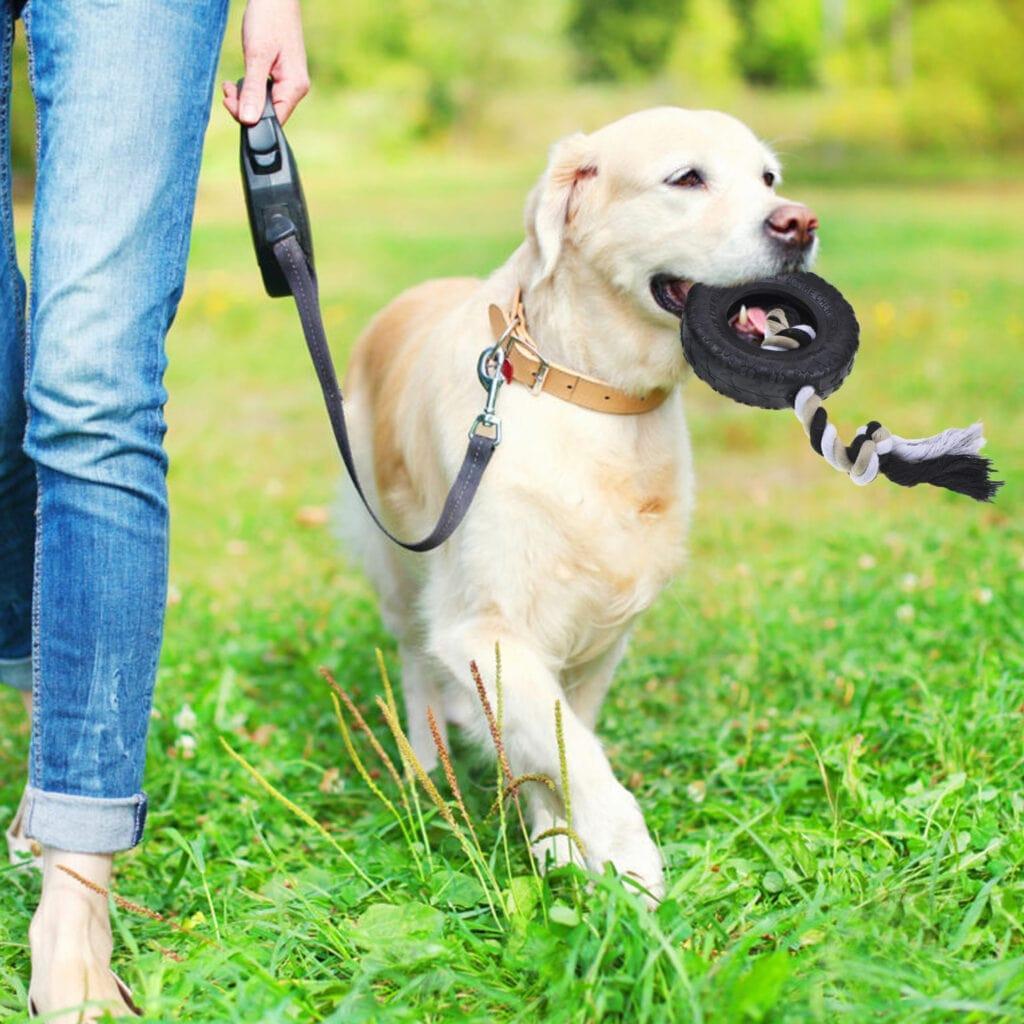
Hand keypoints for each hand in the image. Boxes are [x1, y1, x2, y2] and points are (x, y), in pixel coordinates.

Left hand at [222, 0, 308, 125]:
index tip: (230, 102)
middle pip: (269, 114)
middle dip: (245, 107)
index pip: (273, 119)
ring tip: (231, 85)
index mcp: (295, 87)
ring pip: (265, 105)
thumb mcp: (257, 56)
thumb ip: (253, 91)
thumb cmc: (268, 20)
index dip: (250, 117)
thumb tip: (248, 120)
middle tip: (227, 91)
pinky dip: (250, 90)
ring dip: (245, 99)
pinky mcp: (281, 77)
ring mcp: (289, 83)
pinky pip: (265, 94)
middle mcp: (295, 89)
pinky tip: (241, 81)